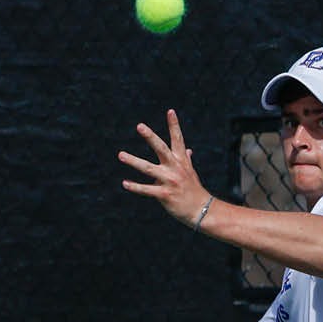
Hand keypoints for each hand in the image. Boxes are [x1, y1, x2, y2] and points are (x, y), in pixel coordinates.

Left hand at [118, 109, 211, 227]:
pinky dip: (135, 187)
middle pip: (161, 148)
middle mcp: (175, 168)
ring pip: (148, 168)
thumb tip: (188, 150)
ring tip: (120, 155)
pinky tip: (125, 183)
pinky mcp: (165, 195)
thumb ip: (186, 160)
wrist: (202, 210)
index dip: (174, 125)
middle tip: (140, 126)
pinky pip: (147, 190)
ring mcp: (170, 181)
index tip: (170, 111)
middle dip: (150, 137)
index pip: (177, 139)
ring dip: (133, 161)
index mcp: (181, 161)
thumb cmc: (194, 190)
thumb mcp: (191, 172)